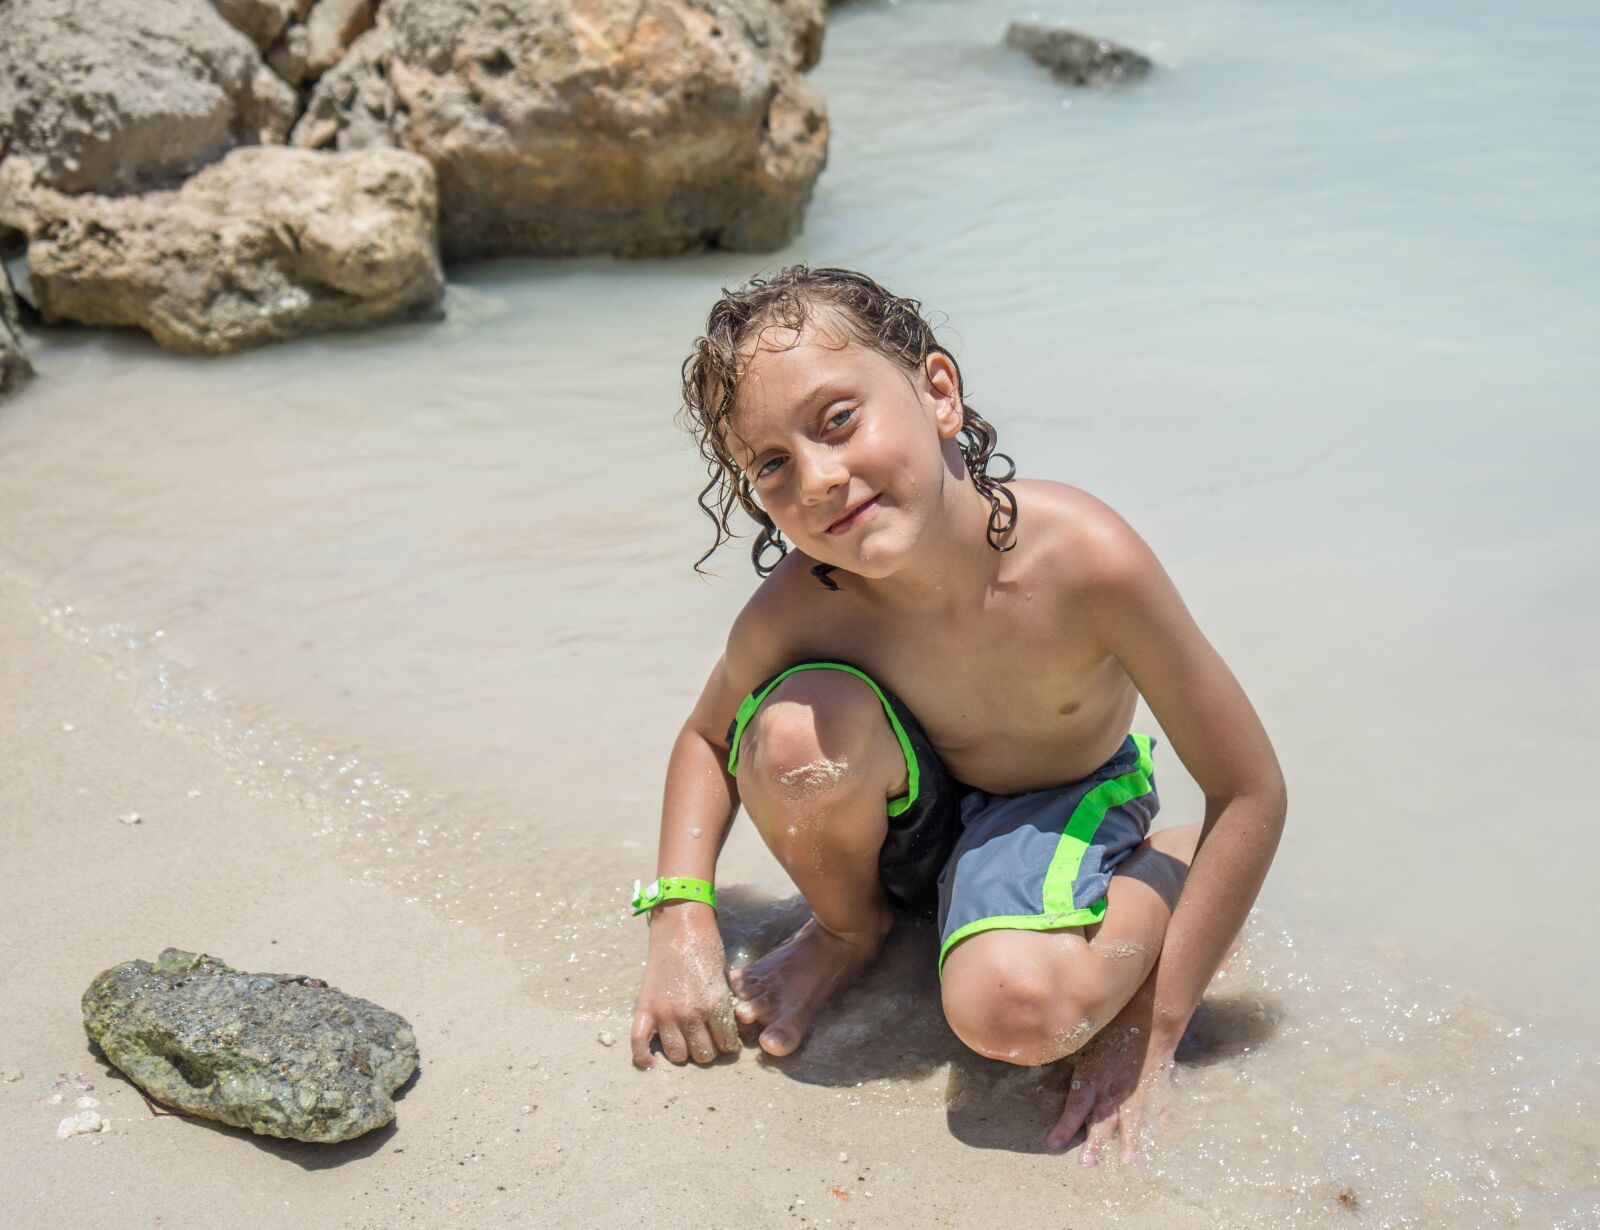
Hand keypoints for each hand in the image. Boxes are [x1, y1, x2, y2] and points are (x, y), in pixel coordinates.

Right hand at [629, 903, 740, 1067]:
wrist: (679, 926)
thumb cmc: (706, 947)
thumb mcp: (723, 978)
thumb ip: (723, 1007)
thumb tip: (726, 1032)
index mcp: (713, 1004)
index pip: (726, 1044)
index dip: (730, 1045)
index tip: (728, 1042)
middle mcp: (689, 1014)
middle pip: (702, 1054)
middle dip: (709, 1050)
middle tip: (709, 1040)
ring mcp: (664, 1013)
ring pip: (677, 1055)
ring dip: (685, 1052)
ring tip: (688, 1042)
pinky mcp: (645, 1009)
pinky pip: (639, 1044)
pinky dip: (644, 1058)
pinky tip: (653, 1062)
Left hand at [1047, 1001, 1179, 1164]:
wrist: (1150, 1015)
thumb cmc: (1112, 1022)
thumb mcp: (1086, 1038)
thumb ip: (1073, 1055)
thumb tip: (1048, 1051)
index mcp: (1093, 1077)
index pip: (1075, 1107)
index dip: (1064, 1126)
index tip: (1052, 1143)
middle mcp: (1114, 1089)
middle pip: (1102, 1121)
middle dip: (1094, 1143)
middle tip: (1086, 1163)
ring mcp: (1137, 1090)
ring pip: (1131, 1121)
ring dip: (1129, 1141)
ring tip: (1127, 1160)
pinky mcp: (1156, 1086)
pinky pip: (1158, 1106)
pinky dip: (1159, 1118)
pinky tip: (1159, 1130)